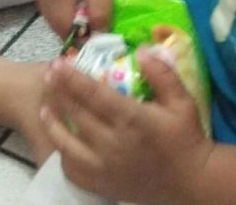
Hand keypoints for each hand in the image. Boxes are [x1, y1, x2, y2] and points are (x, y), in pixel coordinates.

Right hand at [31, 0, 119, 37]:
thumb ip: (100, 8)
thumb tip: (99, 38)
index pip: (62, 26)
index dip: (80, 38)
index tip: (100, 42)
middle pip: (55, 21)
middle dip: (75, 30)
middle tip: (98, 31)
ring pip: (52, 12)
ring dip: (70, 18)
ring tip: (92, 17)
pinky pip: (51, 0)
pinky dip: (65, 6)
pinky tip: (82, 2)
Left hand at [40, 50, 212, 204]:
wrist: (190, 182)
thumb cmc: (185, 137)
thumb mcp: (182, 100)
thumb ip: (162, 74)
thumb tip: (142, 49)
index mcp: (132, 119)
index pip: (94, 95)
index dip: (73, 78)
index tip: (58, 63)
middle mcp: (112, 143)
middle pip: (76, 115)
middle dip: (59, 92)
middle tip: (48, 74)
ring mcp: (103, 167)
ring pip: (67, 143)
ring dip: (53, 122)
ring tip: (45, 105)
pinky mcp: (100, 184)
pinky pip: (71, 169)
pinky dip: (61, 151)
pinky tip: (59, 137)